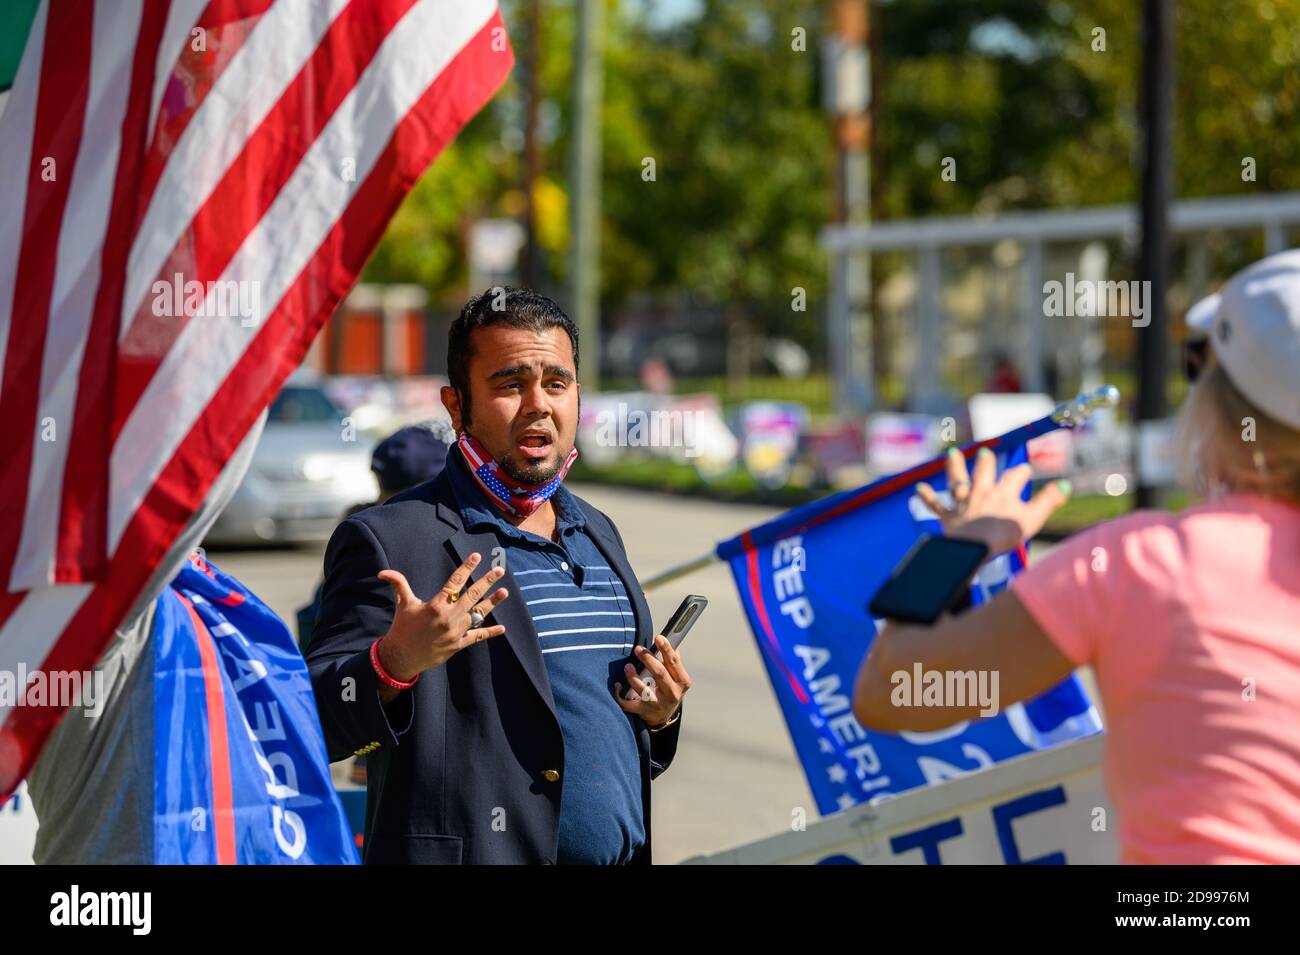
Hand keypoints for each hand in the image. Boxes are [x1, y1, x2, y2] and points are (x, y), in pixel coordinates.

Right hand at [374, 553, 509, 681]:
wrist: (401, 657)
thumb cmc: (402, 628)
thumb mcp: (402, 604)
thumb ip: (398, 584)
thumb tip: (383, 572)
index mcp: (436, 605)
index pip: (454, 582)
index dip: (466, 568)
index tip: (476, 556)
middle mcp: (449, 617)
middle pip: (472, 595)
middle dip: (486, 581)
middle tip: (498, 570)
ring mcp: (456, 632)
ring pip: (478, 614)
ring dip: (492, 603)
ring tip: (504, 592)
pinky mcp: (458, 645)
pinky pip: (477, 637)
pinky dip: (489, 632)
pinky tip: (502, 628)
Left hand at [615, 634, 690, 728]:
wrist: (664, 715)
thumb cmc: (669, 689)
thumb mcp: (676, 676)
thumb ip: (673, 659)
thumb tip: (670, 637)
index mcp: (682, 681)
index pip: (674, 662)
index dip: (666, 649)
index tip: (658, 637)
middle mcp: (672, 693)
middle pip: (660, 673)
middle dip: (648, 659)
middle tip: (638, 648)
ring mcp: (658, 703)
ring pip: (644, 690)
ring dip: (633, 677)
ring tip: (627, 666)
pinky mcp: (644, 711)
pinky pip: (629, 704)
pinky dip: (620, 695)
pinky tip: (617, 685)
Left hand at [915, 446, 1071, 554]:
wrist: (976, 547)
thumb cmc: (1005, 534)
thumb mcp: (1033, 518)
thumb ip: (1048, 501)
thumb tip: (1065, 484)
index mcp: (1003, 493)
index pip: (1015, 477)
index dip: (1021, 473)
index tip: (1025, 470)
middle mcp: (981, 493)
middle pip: (983, 472)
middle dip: (986, 462)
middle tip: (985, 453)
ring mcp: (963, 503)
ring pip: (958, 481)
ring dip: (954, 466)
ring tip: (952, 453)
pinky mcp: (947, 516)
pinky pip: (935, 504)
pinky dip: (927, 496)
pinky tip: (918, 488)